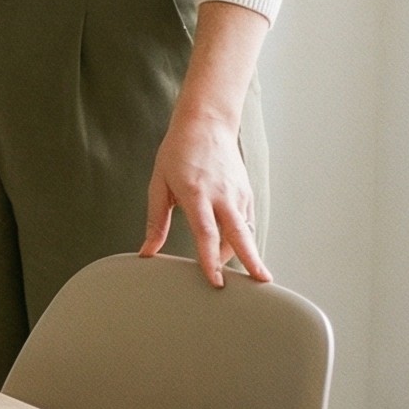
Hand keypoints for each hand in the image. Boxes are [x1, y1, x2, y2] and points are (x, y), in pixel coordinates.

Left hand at [142, 108, 270, 285]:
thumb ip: (156, 220)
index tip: (215, 281)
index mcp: (196, 194)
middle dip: (251, 262)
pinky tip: (235, 247)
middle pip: (240, 236)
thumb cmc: (177, 152)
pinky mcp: (247, 192)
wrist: (206, 124)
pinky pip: (246, 221)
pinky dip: (242, 237)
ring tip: (241, 273)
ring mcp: (238, 194)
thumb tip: (147, 251)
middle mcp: (221, 195)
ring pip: (245, 231)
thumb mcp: (159, 184)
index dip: (210, 260)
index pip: (206, 234)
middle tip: (261, 284)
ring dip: (243, 253)